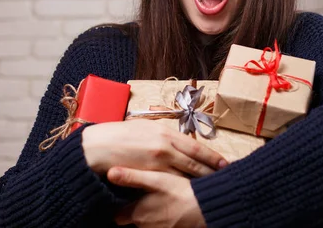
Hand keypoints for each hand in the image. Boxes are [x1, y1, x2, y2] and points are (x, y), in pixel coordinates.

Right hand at [82, 120, 226, 177]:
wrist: (96, 148)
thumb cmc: (117, 136)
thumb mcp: (142, 128)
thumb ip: (160, 133)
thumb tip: (174, 138)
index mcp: (165, 131)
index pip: (195, 146)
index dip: (212, 156)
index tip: (225, 163)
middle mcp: (166, 145)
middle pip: (196, 162)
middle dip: (212, 171)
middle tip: (227, 177)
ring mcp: (159, 161)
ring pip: (187, 174)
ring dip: (201, 182)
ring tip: (214, 188)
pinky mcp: (150, 174)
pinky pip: (172, 183)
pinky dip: (183, 188)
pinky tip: (191, 194)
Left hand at [108, 167, 206, 227]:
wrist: (206, 206)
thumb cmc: (180, 192)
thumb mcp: (155, 180)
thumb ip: (131, 177)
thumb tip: (110, 173)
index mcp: (137, 214)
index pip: (117, 215)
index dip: (119, 206)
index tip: (122, 195)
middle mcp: (144, 226)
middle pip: (130, 220)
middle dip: (133, 211)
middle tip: (140, 195)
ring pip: (145, 223)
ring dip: (149, 213)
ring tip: (156, 198)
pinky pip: (159, 225)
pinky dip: (161, 217)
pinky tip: (168, 205)